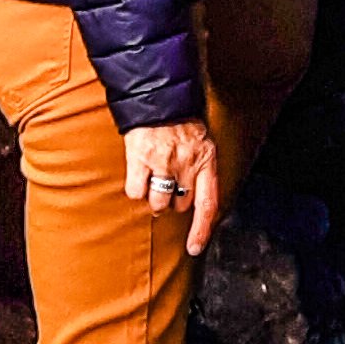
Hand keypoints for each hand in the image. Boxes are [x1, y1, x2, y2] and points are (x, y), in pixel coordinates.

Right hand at [122, 120, 224, 255]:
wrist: (159, 95)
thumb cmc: (182, 120)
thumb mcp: (203, 142)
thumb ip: (200, 169)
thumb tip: (194, 199)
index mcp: (207, 160)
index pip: (208, 204)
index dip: (201, 230)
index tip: (193, 248)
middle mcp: (187, 163)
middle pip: (180, 206)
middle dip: (174, 201)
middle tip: (169, 184)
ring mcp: (163, 162)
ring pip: (157, 203)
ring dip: (154, 198)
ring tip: (154, 179)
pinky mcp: (140, 158)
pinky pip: (136, 192)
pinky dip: (136, 188)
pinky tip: (139, 174)